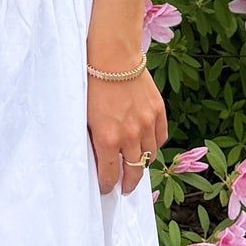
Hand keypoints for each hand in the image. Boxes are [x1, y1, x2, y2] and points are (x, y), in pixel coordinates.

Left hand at [86, 66, 165, 197]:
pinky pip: (161, 138)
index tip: (107, 189)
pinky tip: (147, 144)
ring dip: (142, 164)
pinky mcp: (158, 111)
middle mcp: (129, 136)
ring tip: (136, 166)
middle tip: (125, 188)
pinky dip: (154, 144)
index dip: (108, 186)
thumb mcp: (84, 116)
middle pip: (133, 172)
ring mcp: (146, 124)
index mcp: (107, 139)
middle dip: (127, 183)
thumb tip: (97, 157)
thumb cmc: (91, 82)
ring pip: (149, 156)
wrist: (112, 56)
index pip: (109, 176)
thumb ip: (93, 139)